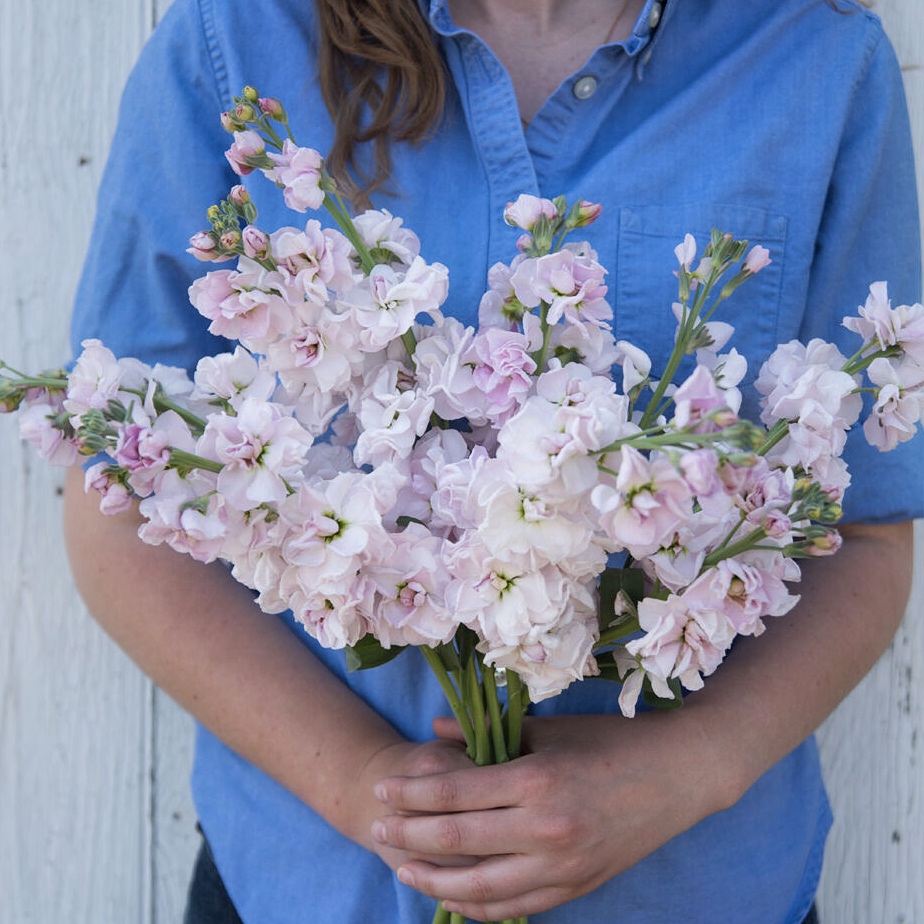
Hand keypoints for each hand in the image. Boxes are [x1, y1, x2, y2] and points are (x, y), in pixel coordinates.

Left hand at [371, 710, 733, 920]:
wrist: (677, 776)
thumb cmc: (610, 742)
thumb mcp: (548, 729)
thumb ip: (487, 733)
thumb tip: (435, 731)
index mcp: (536, 780)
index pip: (454, 793)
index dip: (411, 794)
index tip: (382, 790)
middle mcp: (545, 829)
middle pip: (457, 841)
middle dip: (410, 834)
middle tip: (378, 827)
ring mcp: (562, 866)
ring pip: (481, 888)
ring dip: (435, 880)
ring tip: (404, 869)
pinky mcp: (577, 888)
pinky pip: (515, 908)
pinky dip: (478, 907)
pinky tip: (453, 896)